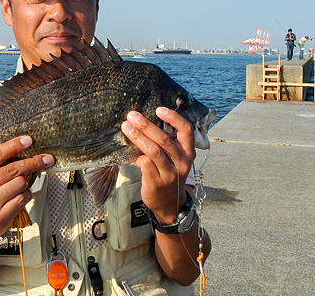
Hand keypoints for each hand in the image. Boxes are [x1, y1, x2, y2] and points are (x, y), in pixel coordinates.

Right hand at [0, 136, 53, 247]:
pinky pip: (23, 198)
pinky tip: (18, 196)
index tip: (28, 140)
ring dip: (25, 183)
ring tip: (18, 185)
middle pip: (14, 169)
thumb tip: (18, 151)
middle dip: (33, 162)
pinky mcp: (0, 217)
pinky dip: (25, 195)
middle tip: (46, 158)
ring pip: (21, 184)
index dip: (15, 145)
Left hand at [121, 108, 195, 223]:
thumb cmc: (169, 175)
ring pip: (153, 151)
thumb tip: (145, 122)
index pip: (186, 131)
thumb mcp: (176, 159)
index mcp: (188, 152)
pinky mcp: (157, 183)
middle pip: (164, 139)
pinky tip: (132, 153)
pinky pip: (145, 165)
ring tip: (126, 127)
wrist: (169, 204)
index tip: (159, 109)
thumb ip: (167, 143)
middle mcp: (182, 162)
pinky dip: (137, 156)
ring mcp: (170, 174)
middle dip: (146, 125)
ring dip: (138, 137)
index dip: (174, 118)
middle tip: (132, 116)